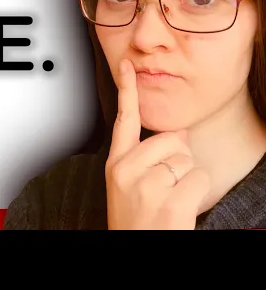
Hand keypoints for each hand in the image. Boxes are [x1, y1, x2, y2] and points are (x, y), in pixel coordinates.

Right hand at [105, 59, 210, 229]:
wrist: (133, 250)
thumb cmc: (136, 220)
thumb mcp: (131, 185)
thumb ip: (148, 156)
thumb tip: (179, 134)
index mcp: (117, 164)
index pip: (123, 119)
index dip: (126, 89)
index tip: (127, 65)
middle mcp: (127, 171)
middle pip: (171, 139)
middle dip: (178, 158)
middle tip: (164, 186)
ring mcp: (146, 186)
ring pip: (188, 159)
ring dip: (188, 179)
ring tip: (169, 200)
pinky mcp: (168, 202)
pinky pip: (199, 178)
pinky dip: (197, 194)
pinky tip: (179, 208)